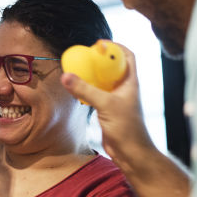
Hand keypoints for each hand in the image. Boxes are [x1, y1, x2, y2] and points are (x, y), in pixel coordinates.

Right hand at [60, 44, 155, 167]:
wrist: (131, 153)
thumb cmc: (127, 128)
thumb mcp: (105, 105)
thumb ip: (85, 90)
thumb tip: (66, 76)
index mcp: (131, 82)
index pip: (127, 56)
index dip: (115, 47)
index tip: (99, 44)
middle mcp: (124, 88)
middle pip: (113, 67)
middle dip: (100, 60)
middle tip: (85, 55)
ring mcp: (116, 100)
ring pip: (103, 81)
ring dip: (92, 75)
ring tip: (78, 70)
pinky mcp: (108, 110)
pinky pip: (96, 94)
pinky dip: (87, 90)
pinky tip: (76, 90)